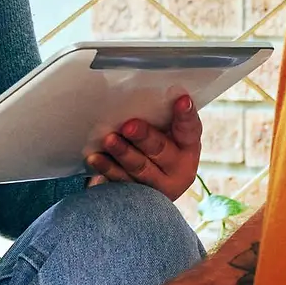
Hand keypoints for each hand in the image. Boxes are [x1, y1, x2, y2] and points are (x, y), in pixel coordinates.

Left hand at [85, 94, 201, 199]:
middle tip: (129, 126)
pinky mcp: (137, 196)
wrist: (149, 186)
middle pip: (161, 150)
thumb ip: (160, 116)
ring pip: (140, 168)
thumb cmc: (157, 146)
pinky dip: (107, 168)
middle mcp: (178, 168)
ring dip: (123, 152)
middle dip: (145, 137)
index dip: (186, 115)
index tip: (181, 100)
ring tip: (109, 140)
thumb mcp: (166, 132)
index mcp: (188, 146)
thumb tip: (141, 88)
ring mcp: (157, 185)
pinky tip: (95, 158)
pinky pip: (121, 181)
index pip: (190, 128)